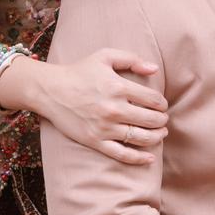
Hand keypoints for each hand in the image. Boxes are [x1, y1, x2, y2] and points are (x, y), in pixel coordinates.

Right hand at [0, 50, 168, 163]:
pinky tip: (150, 157)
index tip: (161, 105)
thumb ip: (131, 59)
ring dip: (156, 137)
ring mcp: (105, 127)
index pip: (153, 99)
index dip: (162, 103)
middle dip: (162, 120)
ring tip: (161, 134)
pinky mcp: (95, 141)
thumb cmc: (80, 71)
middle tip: (163, 119)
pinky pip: (121, 153)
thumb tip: (154, 69)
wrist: (51, 90)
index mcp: (118, 87)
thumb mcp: (105, 56)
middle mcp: (114, 109)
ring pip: (140, 137)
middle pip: (150, 120)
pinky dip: (138, 158)